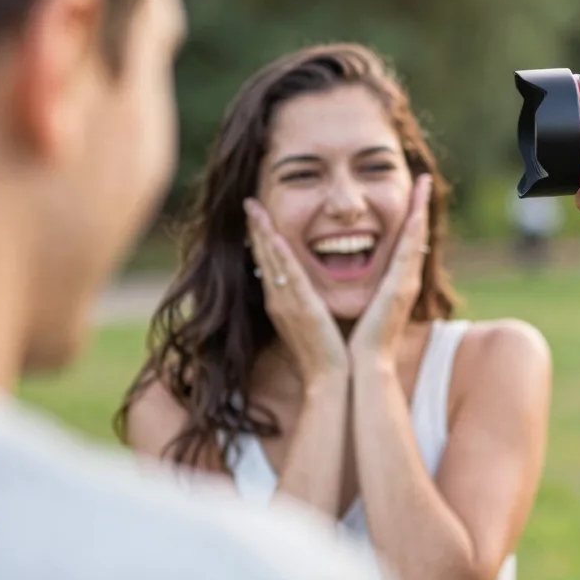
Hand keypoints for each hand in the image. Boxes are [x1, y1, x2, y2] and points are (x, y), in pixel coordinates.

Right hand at [245, 198, 348, 389]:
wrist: (329, 378)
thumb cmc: (325, 353)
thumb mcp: (312, 321)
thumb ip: (307, 304)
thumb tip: (309, 293)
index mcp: (282, 303)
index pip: (269, 263)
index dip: (263, 239)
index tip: (258, 215)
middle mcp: (279, 300)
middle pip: (263, 257)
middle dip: (256, 229)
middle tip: (249, 201)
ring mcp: (287, 304)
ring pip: (271, 262)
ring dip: (263, 233)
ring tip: (255, 208)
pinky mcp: (301, 309)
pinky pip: (288, 277)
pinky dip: (280, 256)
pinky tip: (275, 237)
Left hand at [348, 174, 432, 370]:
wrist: (359, 371)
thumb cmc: (351, 347)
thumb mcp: (350, 309)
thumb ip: (347, 291)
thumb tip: (327, 276)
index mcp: (391, 287)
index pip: (401, 245)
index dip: (407, 220)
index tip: (410, 195)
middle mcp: (402, 282)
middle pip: (414, 235)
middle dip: (420, 205)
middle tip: (423, 177)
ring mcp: (404, 284)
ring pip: (416, 236)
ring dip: (420, 206)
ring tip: (422, 179)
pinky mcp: (401, 288)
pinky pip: (409, 249)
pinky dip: (415, 225)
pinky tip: (417, 206)